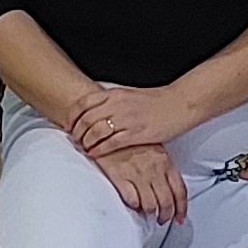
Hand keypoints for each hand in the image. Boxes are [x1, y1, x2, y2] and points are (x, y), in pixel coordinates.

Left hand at [64, 83, 191, 157]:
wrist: (179, 104)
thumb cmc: (156, 101)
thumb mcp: (129, 94)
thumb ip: (111, 101)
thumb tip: (94, 110)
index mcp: (115, 94)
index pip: (84, 103)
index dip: (72, 115)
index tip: (68, 124)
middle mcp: (118, 105)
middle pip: (86, 119)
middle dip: (77, 131)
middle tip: (74, 139)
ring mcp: (127, 119)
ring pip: (96, 132)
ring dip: (86, 142)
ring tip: (84, 147)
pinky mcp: (136, 134)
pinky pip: (111, 143)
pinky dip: (99, 149)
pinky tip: (95, 153)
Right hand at [96, 142, 186, 222]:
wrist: (107, 127)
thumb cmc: (129, 136)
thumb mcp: (153, 146)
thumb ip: (162, 165)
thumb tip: (167, 184)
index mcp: (165, 162)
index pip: (180, 191)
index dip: (181, 208)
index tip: (179, 217)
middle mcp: (154, 170)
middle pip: (166, 202)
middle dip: (165, 215)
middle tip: (162, 220)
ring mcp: (137, 174)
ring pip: (150, 205)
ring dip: (149, 212)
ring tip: (146, 214)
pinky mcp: (120, 176)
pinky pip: (131, 200)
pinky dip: (133, 205)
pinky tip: (132, 204)